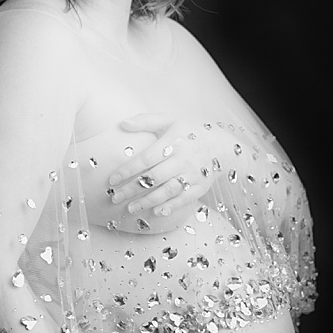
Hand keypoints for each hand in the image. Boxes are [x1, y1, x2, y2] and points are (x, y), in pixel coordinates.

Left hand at [106, 112, 226, 219]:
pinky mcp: (200, 187)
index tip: (112, 180)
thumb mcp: (169, 121)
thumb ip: (145, 121)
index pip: (146, 159)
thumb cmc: (188, 133)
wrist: (220, 145)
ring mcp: (193, 174)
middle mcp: (183, 159)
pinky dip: (170, 207)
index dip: (128, 171)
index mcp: (173, 142)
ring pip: (167, 191)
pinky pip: (184, 199)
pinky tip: (155, 212)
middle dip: (132, 189)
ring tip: (130, 208)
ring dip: (148, 201)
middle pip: (154, 178)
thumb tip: (122, 124)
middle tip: (115, 198)